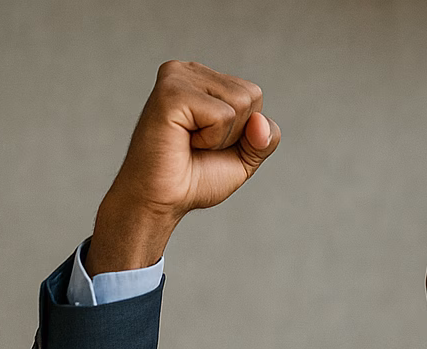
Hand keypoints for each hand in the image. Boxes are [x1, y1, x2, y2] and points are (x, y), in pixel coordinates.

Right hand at [87, 61, 281, 274]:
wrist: (161, 200)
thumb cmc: (194, 178)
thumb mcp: (244, 158)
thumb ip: (265, 138)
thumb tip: (260, 122)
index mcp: (202, 78)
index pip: (254, 95)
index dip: (243, 131)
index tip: (209, 142)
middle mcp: (188, 71)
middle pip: (252, 95)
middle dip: (236, 133)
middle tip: (199, 144)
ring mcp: (177, 77)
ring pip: (241, 103)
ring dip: (222, 137)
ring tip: (190, 142)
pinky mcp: (171, 92)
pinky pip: (223, 115)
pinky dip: (211, 139)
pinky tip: (184, 141)